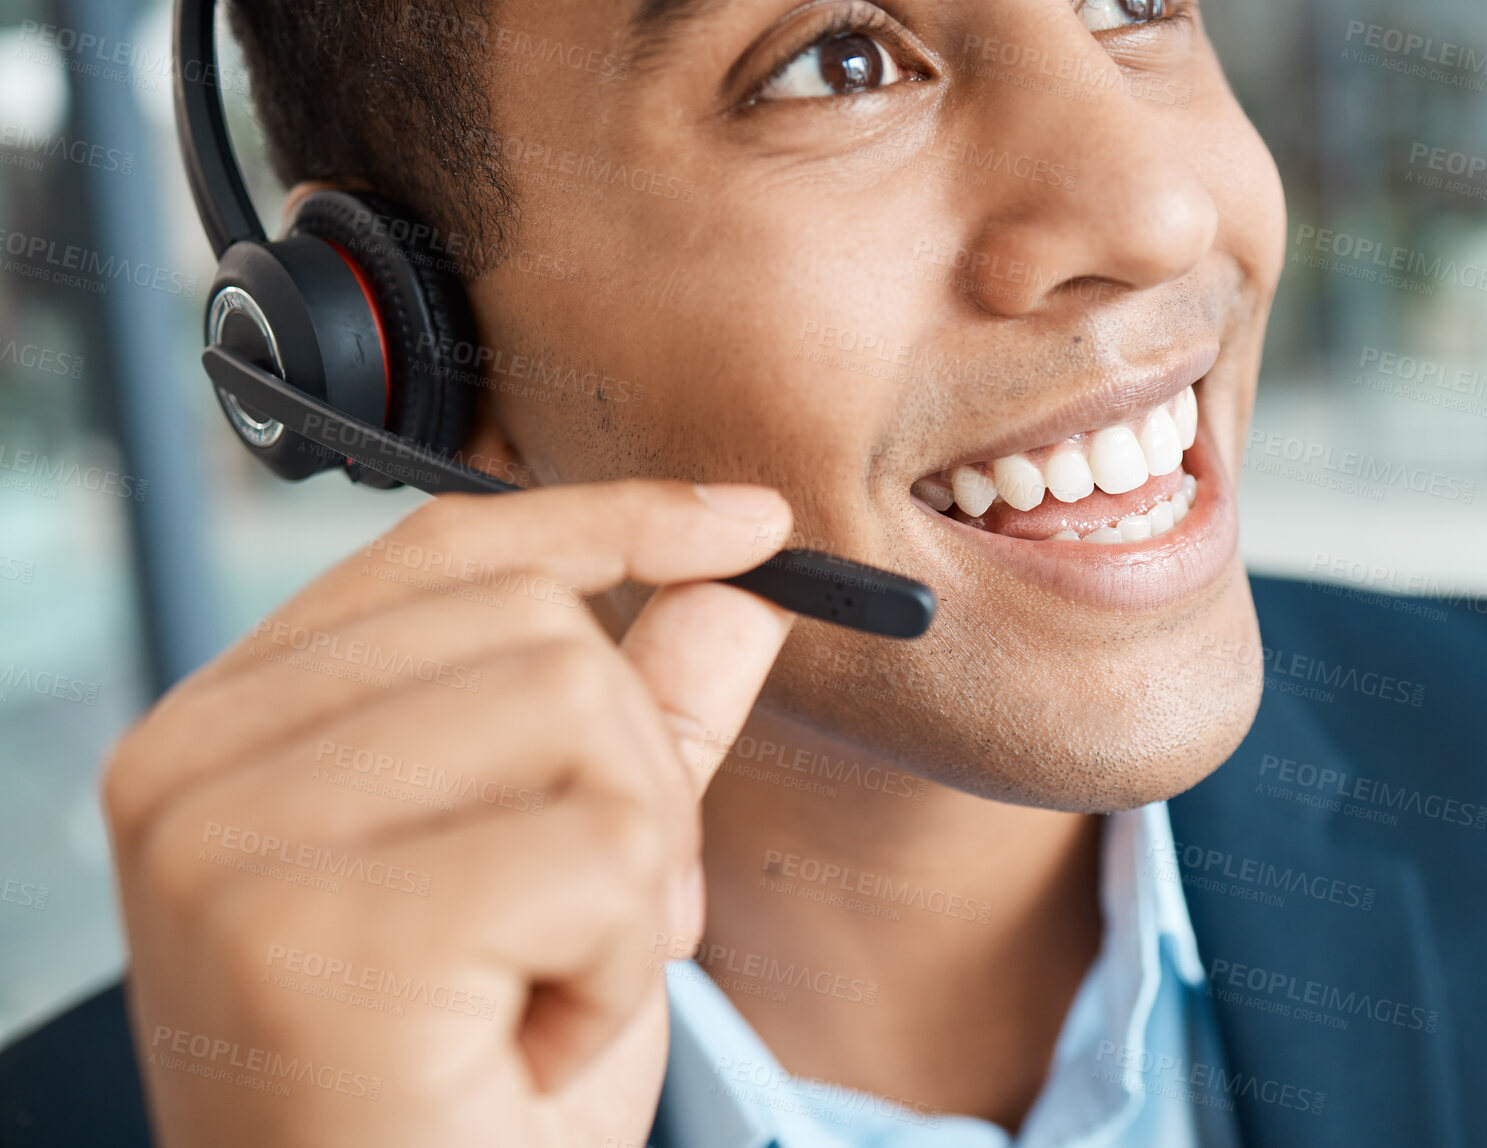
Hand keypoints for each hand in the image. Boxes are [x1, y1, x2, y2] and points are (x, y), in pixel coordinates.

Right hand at [103, 480, 794, 1146]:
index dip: (613, 523)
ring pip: (578, 712)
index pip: (448, 552)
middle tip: (587, 934)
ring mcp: (228, 845)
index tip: (751, 525)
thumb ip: (644, 721)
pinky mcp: (309, 933)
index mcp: (228, 730)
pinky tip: (538, 1043)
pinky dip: (620, 961)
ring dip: (630, 880)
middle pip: (539, 629)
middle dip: (634, 786)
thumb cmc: (462, 1096)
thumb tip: (740, 583)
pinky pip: (595, 847)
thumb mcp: (569, 882)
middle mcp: (191, 767)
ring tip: (548, 993)